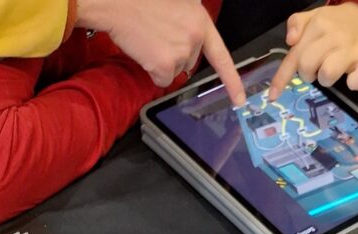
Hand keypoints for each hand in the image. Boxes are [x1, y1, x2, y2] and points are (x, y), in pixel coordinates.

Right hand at [76, 0, 244, 104]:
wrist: (116, 3)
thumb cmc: (140, 2)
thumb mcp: (177, 6)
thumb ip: (189, 26)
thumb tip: (191, 45)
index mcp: (200, 21)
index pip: (222, 57)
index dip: (232, 81)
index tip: (241, 100)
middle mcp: (196, 37)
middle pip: (189, 63)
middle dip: (174, 55)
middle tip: (156, 36)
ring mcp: (182, 52)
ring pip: (174, 71)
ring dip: (161, 61)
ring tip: (148, 39)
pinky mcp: (166, 65)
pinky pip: (162, 79)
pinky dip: (151, 70)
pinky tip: (144, 50)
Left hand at [268, 3, 357, 99]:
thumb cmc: (336, 24)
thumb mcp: (314, 17)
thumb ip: (296, 24)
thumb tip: (290, 41)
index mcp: (318, 26)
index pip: (294, 55)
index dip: (281, 78)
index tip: (272, 96)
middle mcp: (333, 37)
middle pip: (307, 67)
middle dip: (307, 74)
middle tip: (316, 68)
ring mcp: (350, 50)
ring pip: (327, 75)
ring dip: (326, 80)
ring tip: (331, 71)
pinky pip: (357, 81)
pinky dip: (353, 83)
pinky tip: (352, 77)